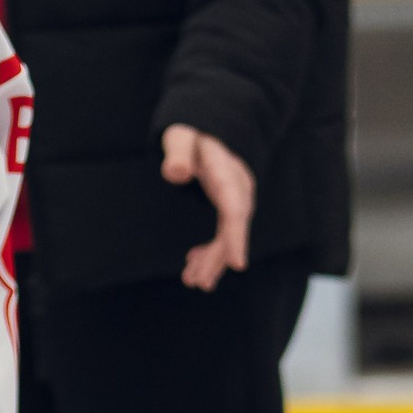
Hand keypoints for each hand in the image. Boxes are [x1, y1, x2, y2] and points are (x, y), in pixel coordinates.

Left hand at [161, 124, 255, 292]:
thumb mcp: (182, 137)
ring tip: (193, 281)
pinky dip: (211, 251)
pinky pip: (225, 233)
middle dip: (219, 257)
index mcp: (227, 172)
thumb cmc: (191, 135)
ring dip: (213, 260)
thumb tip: (175, 173)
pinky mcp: (230, 206)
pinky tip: (194, 264)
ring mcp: (236, 199)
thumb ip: (179, 152)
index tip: (237, 264)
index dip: (236, 236)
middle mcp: (238, 189)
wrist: (207, 131)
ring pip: (229, 234)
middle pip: (233, 227)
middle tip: (197, 282)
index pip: (235, 208)